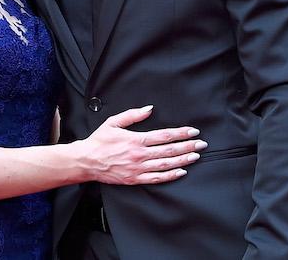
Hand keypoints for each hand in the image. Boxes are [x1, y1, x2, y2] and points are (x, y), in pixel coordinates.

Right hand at [78, 105, 206, 185]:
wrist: (86, 161)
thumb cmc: (99, 141)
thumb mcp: (113, 122)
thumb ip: (132, 115)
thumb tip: (149, 108)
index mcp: (136, 139)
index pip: (164, 135)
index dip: (181, 133)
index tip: (193, 131)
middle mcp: (140, 155)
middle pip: (169, 150)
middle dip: (188, 146)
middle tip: (201, 144)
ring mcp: (138, 168)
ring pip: (166, 164)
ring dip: (183, 160)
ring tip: (196, 156)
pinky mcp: (135, 179)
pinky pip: (157, 178)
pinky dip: (170, 175)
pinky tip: (181, 172)